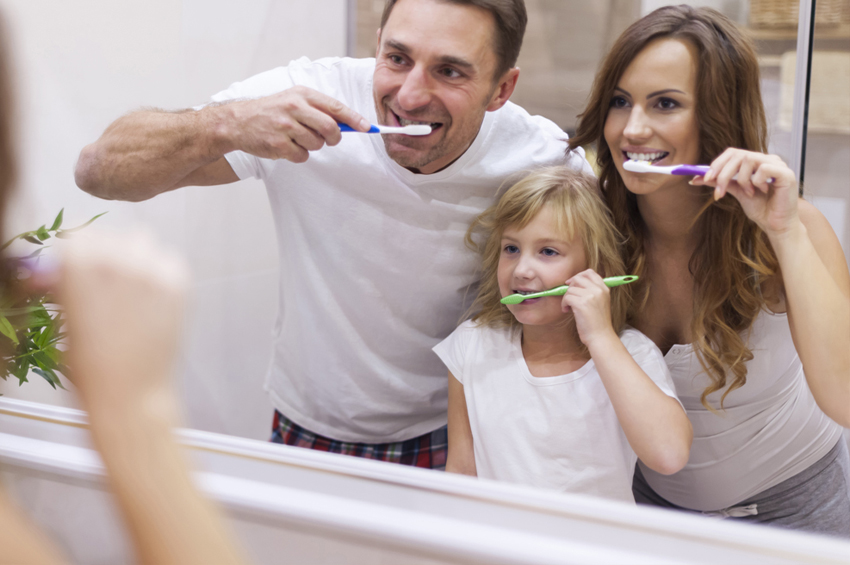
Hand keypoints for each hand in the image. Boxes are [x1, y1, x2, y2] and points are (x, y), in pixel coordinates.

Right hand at [43, 230, 188, 420]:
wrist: (129, 393)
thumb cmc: (89, 364)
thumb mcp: (65, 316)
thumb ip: (64, 284)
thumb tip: (55, 268)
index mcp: (77, 265)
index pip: (77, 235)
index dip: (76, 251)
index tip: (76, 264)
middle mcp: (115, 259)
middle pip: (109, 235)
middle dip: (104, 253)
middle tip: (104, 280)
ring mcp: (151, 269)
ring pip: (141, 241)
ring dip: (134, 256)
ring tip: (130, 286)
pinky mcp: (178, 282)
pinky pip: (169, 259)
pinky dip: (161, 270)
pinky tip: (152, 296)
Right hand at [225, 86, 370, 162]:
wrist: (238, 122)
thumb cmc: (272, 111)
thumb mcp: (293, 100)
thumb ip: (318, 109)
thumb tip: (347, 124)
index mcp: (301, 94)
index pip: (335, 107)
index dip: (354, 118)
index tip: (367, 127)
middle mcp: (294, 108)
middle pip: (330, 128)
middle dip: (334, 137)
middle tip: (329, 139)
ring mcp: (285, 126)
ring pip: (317, 144)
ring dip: (312, 146)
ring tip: (296, 138)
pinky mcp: (278, 144)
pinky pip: (302, 156)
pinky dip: (298, 155)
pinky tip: (286, 146)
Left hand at [561, 269, 616, 347]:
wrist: (600, 336)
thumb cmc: (598, 322)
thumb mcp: (601, 302)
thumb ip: (592, 291)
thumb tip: (574, 282)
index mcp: (604, 289)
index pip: (590, 272)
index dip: (578, 276)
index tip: (572, 283)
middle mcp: (598, 290)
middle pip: (578, 278)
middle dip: (570, 287)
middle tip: (569, 297)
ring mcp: (590, 296)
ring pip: (570, 289)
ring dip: (566, 298)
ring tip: (569, 308)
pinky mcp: (581, 304)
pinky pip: (566, 297)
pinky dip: (564, 304)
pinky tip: (567, 311)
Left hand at [691, 148, 799, 237]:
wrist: (775, 225)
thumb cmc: (760, 208)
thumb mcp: (736, 192)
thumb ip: (720, 182)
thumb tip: (697, 178)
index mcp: (756, 162)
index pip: (732, 153)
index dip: (717, 163)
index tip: (704, 178)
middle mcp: (767, 159)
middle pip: (738, 154)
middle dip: (723, 173)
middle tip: (719, 191)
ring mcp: (778, 164)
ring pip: (749, 159)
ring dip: (742, 180)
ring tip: (749, 193)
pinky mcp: (786, 173)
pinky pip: (764, 169)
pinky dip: (757, 182)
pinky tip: (763, 191)